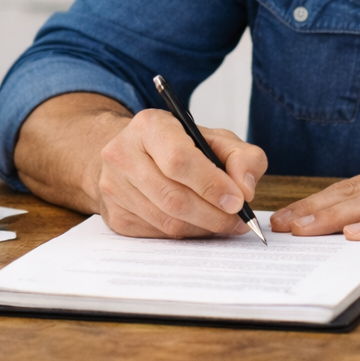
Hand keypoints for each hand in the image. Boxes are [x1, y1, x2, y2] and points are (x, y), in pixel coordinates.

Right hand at [92, 108, 267, 238]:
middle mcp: (123, 154)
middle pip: (173, 197)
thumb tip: (245, 190)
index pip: (179, 160)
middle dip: (213, 215)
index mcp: (149, 126)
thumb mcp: (216, 139)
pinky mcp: (114, 215)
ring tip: (224, 223)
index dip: (211, 184)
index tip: (238, 201)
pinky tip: (198, 224)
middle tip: (238, 221)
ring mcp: (114, 187)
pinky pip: (157, 234)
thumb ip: (243, 157)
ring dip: (202, 228)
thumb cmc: (179, 145)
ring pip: (166, 221)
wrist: (133, 154)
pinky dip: (185, 233)